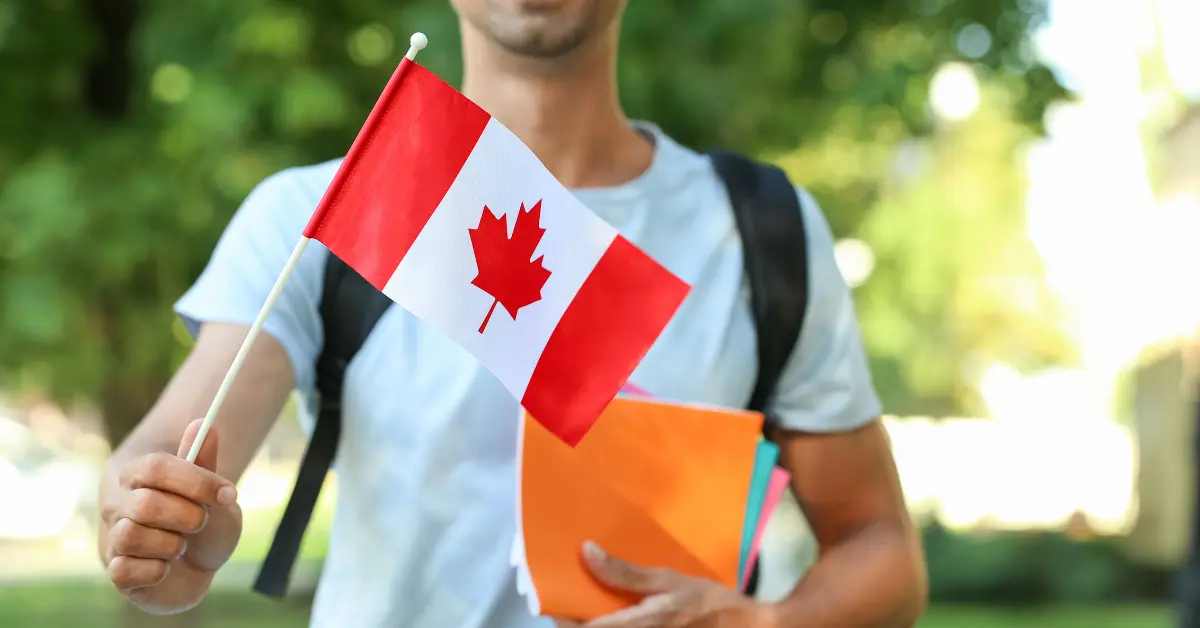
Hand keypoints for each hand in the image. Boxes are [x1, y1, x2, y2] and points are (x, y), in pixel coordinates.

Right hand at [101, 419, 242, 611]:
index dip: (195, 480)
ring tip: (180, 546)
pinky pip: (125, 570)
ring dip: (171, 545)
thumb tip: (205, 425)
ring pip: (131, 535)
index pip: (156, 467)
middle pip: (145, 504)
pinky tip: (164, 568)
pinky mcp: (116, 573)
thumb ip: (205, 462)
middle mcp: (118, 505)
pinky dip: (155, 571)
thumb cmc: (204, 525)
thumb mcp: (213, 493)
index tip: (228, 493)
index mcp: (138, 476)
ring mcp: (114, 539)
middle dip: (187, 516)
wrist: (199, 568)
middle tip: (200, 522)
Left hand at [555, 541, 776, 627]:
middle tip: (566, 593)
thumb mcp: (668, 581)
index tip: (550, 592)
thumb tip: (586, 553)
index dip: (559, 614)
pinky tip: (609, 609)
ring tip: (586, 600)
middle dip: (573, 618)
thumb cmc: (708, 604)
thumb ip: (625, 572)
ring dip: (589, 621)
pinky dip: (608, 623)